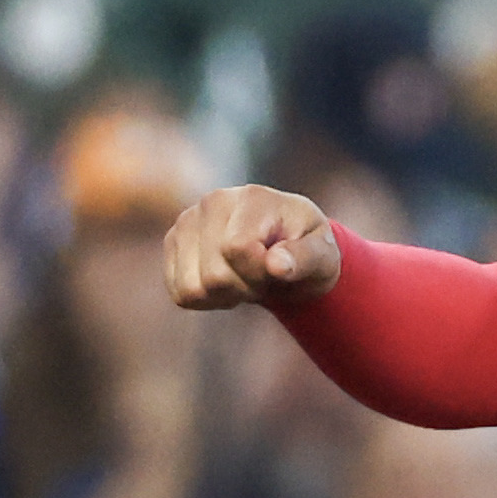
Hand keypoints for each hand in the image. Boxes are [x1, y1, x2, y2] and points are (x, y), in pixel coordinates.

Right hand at [165, 184, 342, 309]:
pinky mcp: (173, 243)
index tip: (278, 268)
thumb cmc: (308, 250)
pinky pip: (180, 293)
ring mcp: (187, 221)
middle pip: (214, 275)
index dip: (260, 274)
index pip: (237, 249)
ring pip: (193, 288)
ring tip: (245, 276)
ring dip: (225, 295)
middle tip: (264, 275)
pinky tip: (226, 280)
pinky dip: (207, 299)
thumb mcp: (323, 256)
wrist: (287, 247)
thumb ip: (304, 258)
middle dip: (246, 287)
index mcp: (252, 198)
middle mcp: (212, 202)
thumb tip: (277, 265)